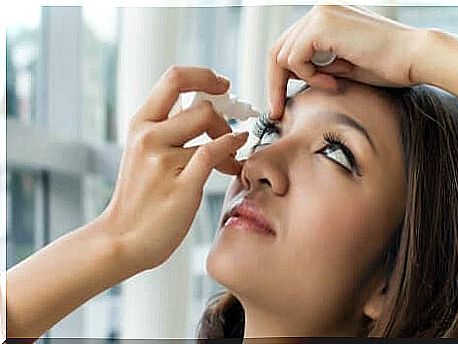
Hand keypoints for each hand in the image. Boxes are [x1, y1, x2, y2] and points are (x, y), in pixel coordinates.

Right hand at [102, 66, 248, 272]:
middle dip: (224, 116)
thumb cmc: (139, 197)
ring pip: (210, 128)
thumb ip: (167, 129)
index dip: (204, 76)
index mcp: (139, 124)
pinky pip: (213, 153)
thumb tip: (202, 108)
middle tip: (230, 131)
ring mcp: (163, 160)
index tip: (222, 85)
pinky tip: (237, 156)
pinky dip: (232, 148)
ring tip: (232, 157)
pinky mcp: (181, 184)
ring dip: (230, 138)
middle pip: (201, 105)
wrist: (121, 239)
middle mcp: (148, 136)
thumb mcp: (142, 153)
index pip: (175, 78)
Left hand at [267, 1, 423, 118]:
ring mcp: (319, 14)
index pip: (287, 47)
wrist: (414, 57)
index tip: (278, 104)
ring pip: (281, 55)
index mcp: (323, 19)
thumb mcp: (341, 67)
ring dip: (302, 79)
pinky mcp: (322, 24)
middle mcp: (318, 12)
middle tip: (276, 110)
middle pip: (277, 50)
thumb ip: (316, 66)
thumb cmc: (386, 65)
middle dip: (274, 84)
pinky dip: (309, 76)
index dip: (279, 78)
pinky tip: (333, 81)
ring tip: (332, 84)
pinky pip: (295, 58)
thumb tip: (291, 78)